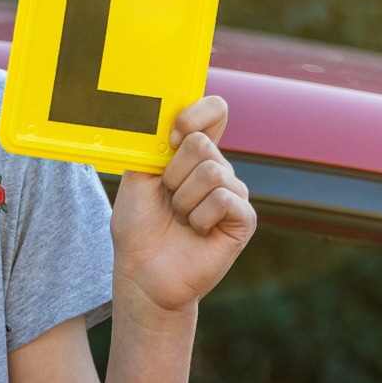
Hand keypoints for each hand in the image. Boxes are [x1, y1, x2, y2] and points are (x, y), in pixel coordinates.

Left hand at [110, 96, 256, 319]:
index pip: (214, 111)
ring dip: (183, 199)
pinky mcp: (244, 218)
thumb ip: (154, 144)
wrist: (143, 272)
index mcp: (193, 153)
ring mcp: (234, 193)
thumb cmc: (138, 226)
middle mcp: (218, 168)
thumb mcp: (137, 177)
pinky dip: (199, 217)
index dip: (195, 115)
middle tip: (167, 197)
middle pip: (202, 144)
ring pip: (212, 172)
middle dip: (173, 174)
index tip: (173, 135)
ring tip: (180, 218)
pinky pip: (223, 199)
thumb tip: (167, 116)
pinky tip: (196, 231)